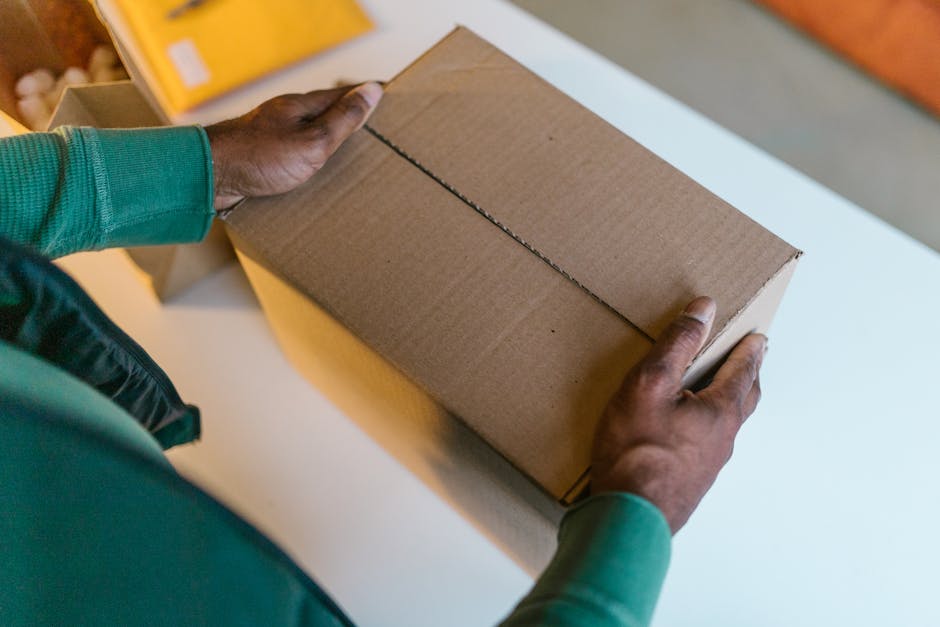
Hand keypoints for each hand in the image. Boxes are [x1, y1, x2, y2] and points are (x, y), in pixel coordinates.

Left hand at [204, 82, 383, 209]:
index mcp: (301, 107)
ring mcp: (270, 135)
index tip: (383, 93)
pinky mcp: (259, 155)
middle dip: (346, 118)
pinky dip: (307, 159)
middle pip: (323, 113)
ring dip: (326, 140)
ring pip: (306, 134)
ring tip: (346, 153)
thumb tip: (372, 90)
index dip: (363, 95)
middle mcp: (285, 117)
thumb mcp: (313, 140)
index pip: (341, 95)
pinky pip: (291, 153)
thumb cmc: (261, 157)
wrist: (211, 174)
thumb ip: (343, 118)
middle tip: (370, 124)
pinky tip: (310, 172)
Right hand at [590, 297, 766, 533]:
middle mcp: (722, 439)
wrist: (630, 516)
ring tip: (718, 392)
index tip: (759, 338)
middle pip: (744, 401)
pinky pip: (707, 446)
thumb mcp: (650, 383)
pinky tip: (688, 432)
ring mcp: (708, 465)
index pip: (743, 372)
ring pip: (726, 426)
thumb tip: (704, 309)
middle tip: (750, 361)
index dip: (750, 351)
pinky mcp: (690, 481)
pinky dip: (707, 428)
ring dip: (729, 403)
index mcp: (719, 411)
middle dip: (748, 377)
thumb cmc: (636, 449)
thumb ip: (678, 344)